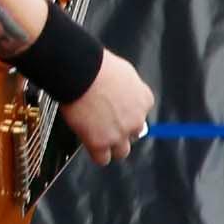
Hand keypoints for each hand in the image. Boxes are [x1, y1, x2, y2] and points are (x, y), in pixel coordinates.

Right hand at [59, 49, 156, 165]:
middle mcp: (136, 119)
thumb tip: (119, 89)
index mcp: (144, 100)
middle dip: (121, 129)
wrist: (80, 71)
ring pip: (121, 151)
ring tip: (98, 137)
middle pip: (133, 134)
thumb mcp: (124, 70)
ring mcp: (119, 133)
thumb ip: (127, 86)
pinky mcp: (100, 142)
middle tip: (105, 122)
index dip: (126, 113)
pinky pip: (102, 159)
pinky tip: (90, 145)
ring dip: (112, 145)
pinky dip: (97, 154)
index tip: (117, 110)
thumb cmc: (96, 65)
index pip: (141, 114)